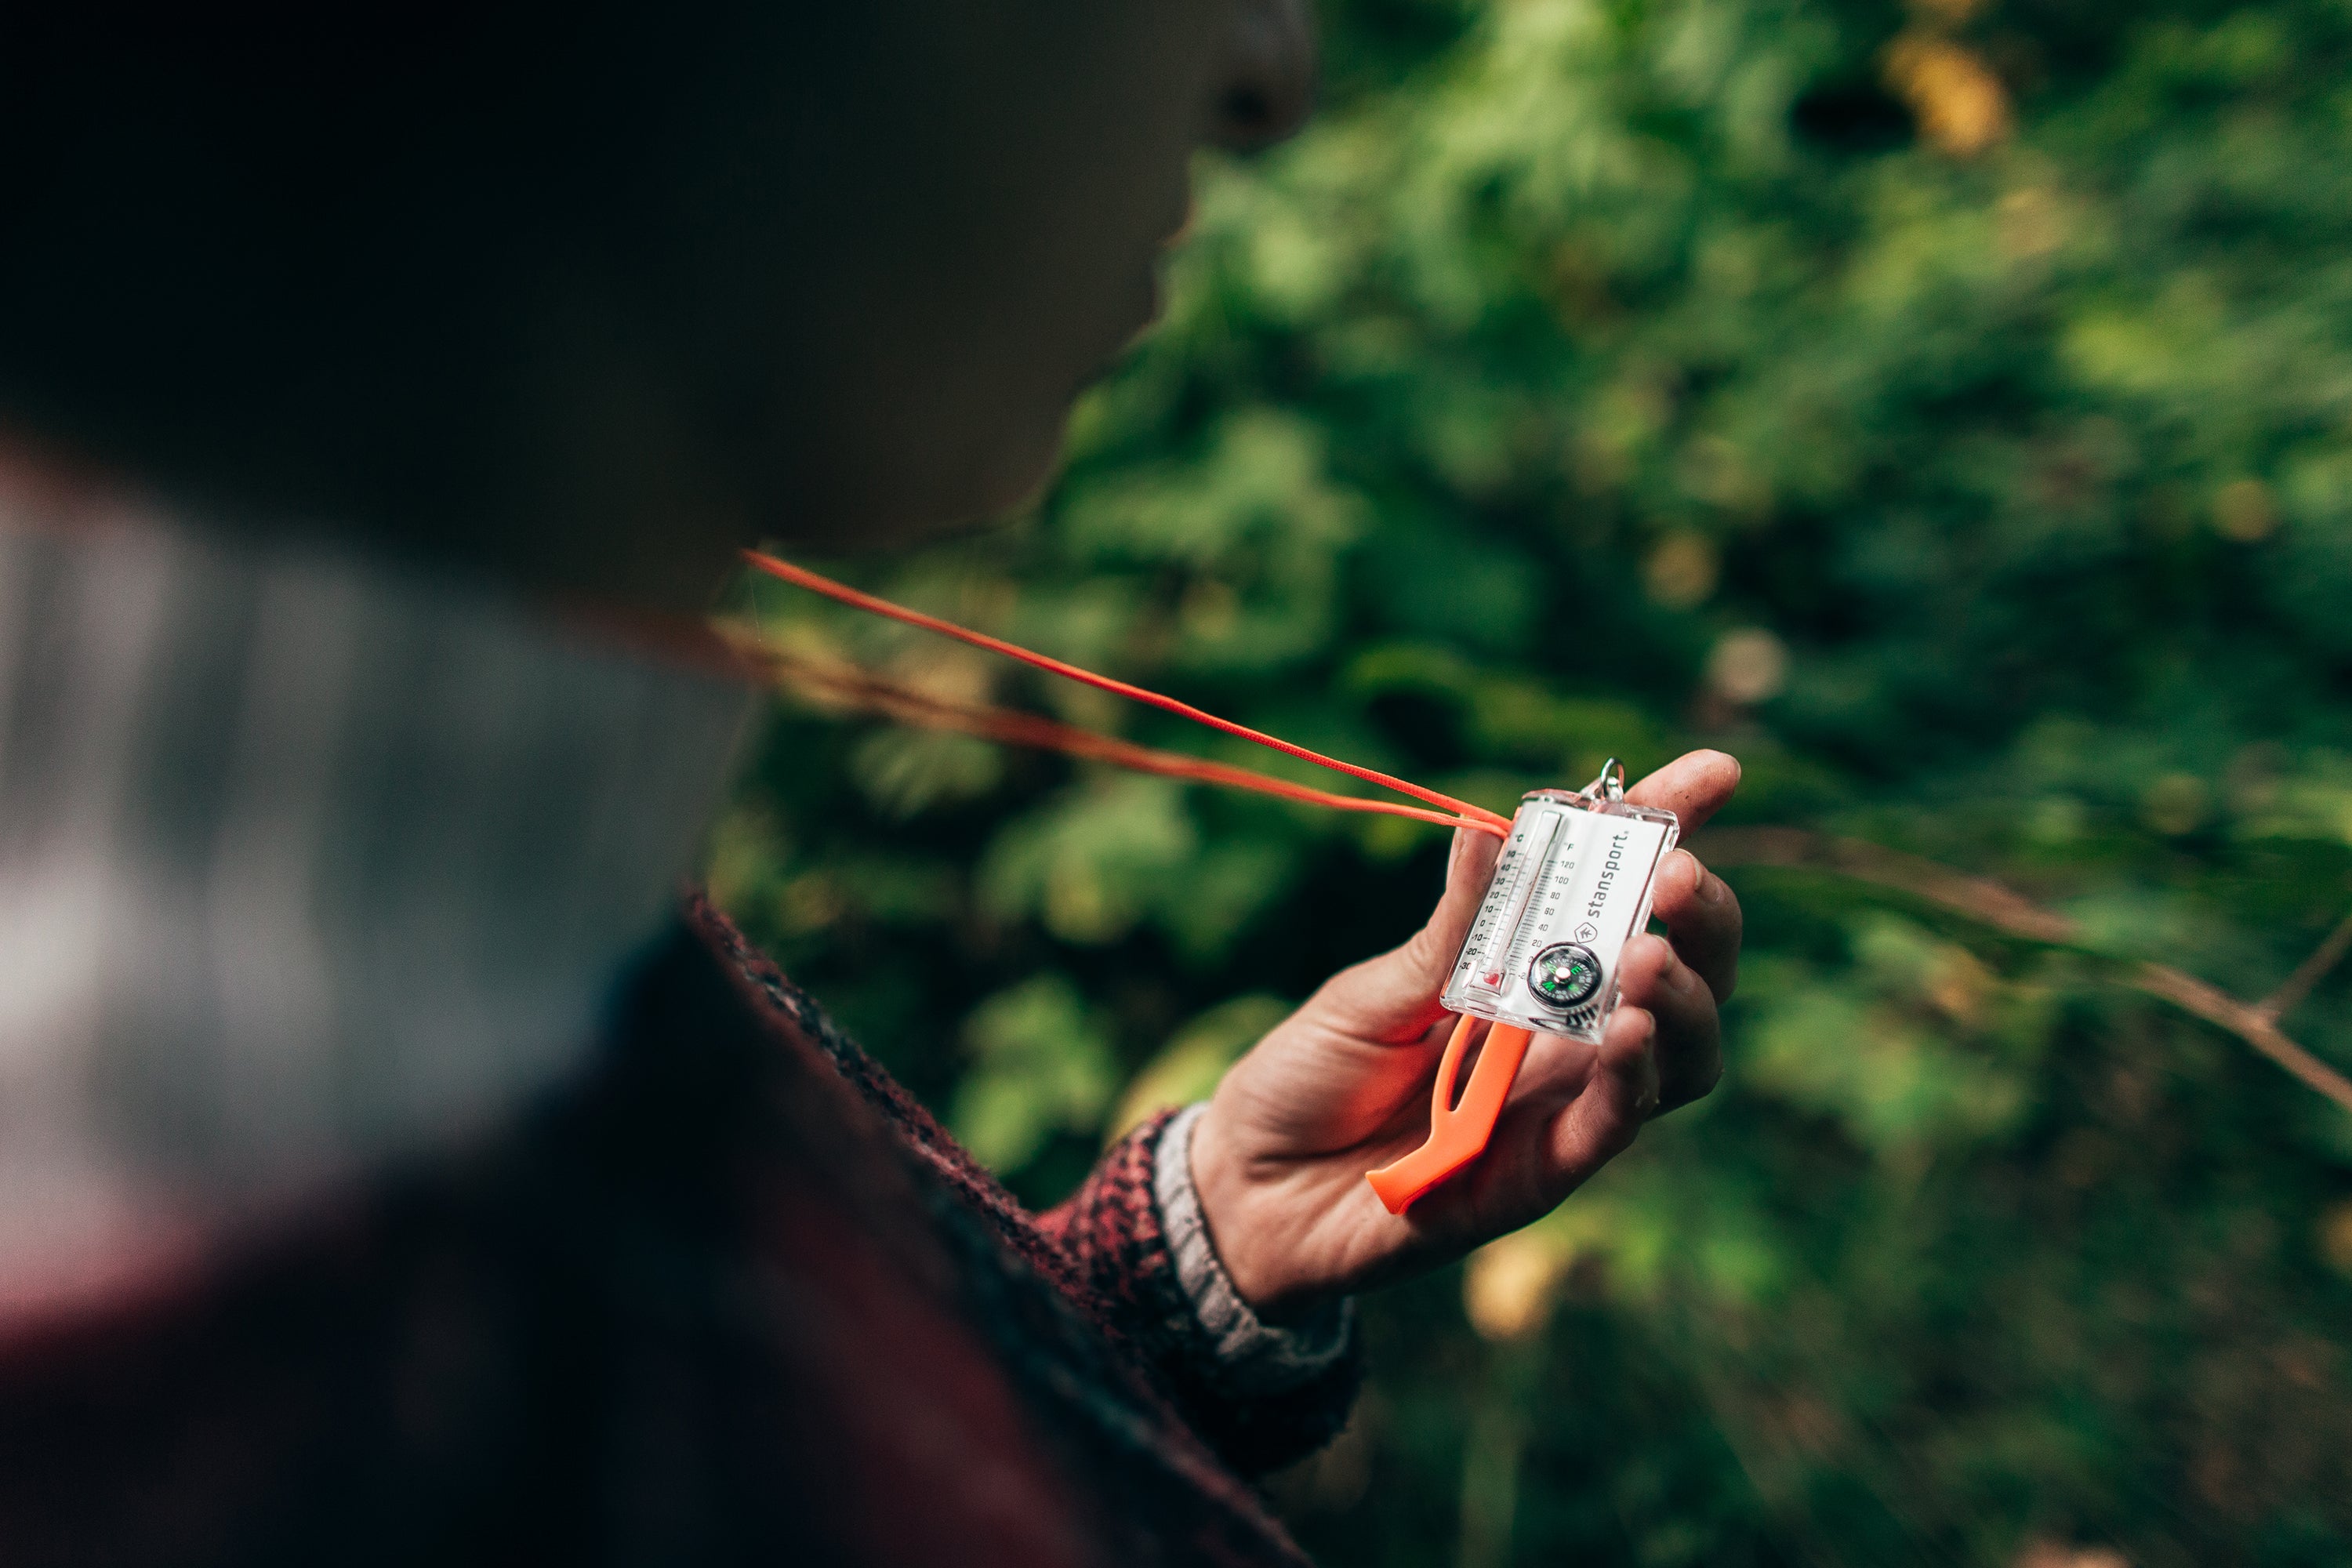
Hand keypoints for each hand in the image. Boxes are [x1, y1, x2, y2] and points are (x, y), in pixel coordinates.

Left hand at [1189, 750, 1742, 1317]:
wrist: (1257, 1184)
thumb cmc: (1317, 1076)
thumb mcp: (1378, 989)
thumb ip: (1451, 930)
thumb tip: (1490, 827)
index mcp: (1532, 969)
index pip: (1621, 891)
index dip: (1670, 831)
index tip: (1714, 774)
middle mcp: (1570, 1035)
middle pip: (1687, 971)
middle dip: (1699, 916)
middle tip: (1676, 879)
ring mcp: (1565, 1105)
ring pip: (1680, 1053)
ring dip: (1682, 998)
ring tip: (1651, 959)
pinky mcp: (1543, 1172)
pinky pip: (1613, 1124)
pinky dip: (1634, 1078)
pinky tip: (1631, 1033)